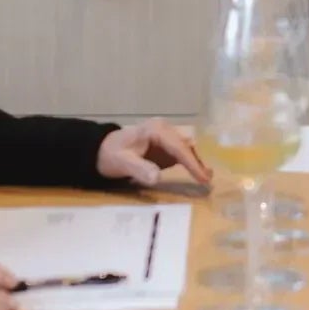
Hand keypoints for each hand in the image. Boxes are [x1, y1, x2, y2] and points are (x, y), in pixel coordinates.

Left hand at [97, 118, 212, 186]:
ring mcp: (165, 136)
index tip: (203, 178)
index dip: (192, 163)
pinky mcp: (164, 145)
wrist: (100, 151)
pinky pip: (181, 153)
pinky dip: (189, 163)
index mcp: (155, 130)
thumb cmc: (110, 155)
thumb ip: (140, 168)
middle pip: (186, 146)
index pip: (178, 147)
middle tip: (208, 180)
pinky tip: (198, 173)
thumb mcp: (122, 162)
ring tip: (206, 178)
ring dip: (196, 162)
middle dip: (197, 162)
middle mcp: (163, 129)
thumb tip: (157, 177)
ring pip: (186, 148)